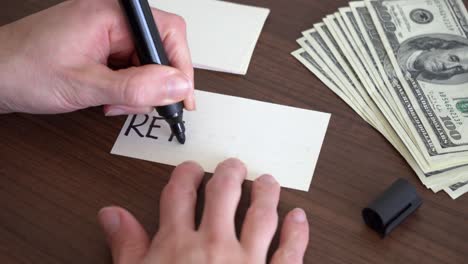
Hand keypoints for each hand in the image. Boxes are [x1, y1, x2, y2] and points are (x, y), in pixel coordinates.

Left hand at [0, 0, 194, 114]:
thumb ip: (136, 87)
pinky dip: (126, 85)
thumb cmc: (23, 70)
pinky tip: (108, 95)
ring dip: (138, 88)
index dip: (180, 67)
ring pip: (145, 60)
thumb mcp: (86, 85)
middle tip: (139, 103)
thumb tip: (178, 86)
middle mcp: (110, 16)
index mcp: (110, 13)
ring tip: (112, 101)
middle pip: (158, 48)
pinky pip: (129, 64)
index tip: (182, 97)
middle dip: (154, 82)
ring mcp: (105, 29)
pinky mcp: (100, 42)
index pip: (167, 32)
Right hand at [98, 158, 309, 263]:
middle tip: (233, 165)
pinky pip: (291, 252)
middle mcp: (214, 246)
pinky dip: (297, 232)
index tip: (191, 169)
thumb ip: (126, 246)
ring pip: (261, 214)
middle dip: (229, 173)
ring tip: (267, 181)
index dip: (185, 174)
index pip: (180, 194)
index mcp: (177, 245)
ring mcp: (247, 263)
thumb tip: (112, 215)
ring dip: (266, 193)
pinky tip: (298, 218)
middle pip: (224, 193)